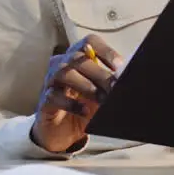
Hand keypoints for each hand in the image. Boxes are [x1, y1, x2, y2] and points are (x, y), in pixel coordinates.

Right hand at [31, 34, 123, 153]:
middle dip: (99, 73)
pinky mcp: (44, 100)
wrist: (64, 132)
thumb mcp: (102, 93)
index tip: (120, 66)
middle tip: (114, 88)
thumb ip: (111, 83)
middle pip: (78, 58)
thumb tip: (129, 77)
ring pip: (63, 72)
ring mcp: (51, 81)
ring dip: (85, 85)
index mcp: (79, 56)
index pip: (90, 42)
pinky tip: (84, 111)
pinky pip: (53, 96)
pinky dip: (71, 103)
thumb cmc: (85, 106)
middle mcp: (63, 63)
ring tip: (100, 98)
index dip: (105, 51)